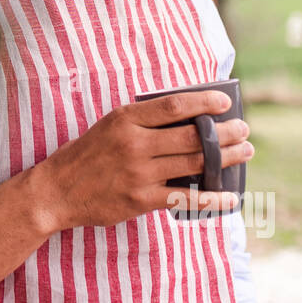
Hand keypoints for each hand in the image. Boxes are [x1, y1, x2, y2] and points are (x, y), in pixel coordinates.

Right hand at [32, 90, 252, 232]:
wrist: (57, 190)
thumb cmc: (86, 155)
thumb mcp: (108, 126)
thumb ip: (142, 121)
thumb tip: (188, 118)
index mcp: (125, 119)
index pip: (174, 106)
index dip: (204, 103)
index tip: (225, 103)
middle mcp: (134, 144)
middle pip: (191, 136)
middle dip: (225, 133)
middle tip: (244, 130)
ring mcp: (139, 173)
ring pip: (194, 163)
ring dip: (225, 158)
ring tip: (244, 152)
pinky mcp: (141, 199)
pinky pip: (185, 197)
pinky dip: (212, 198)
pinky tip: (230, 197)